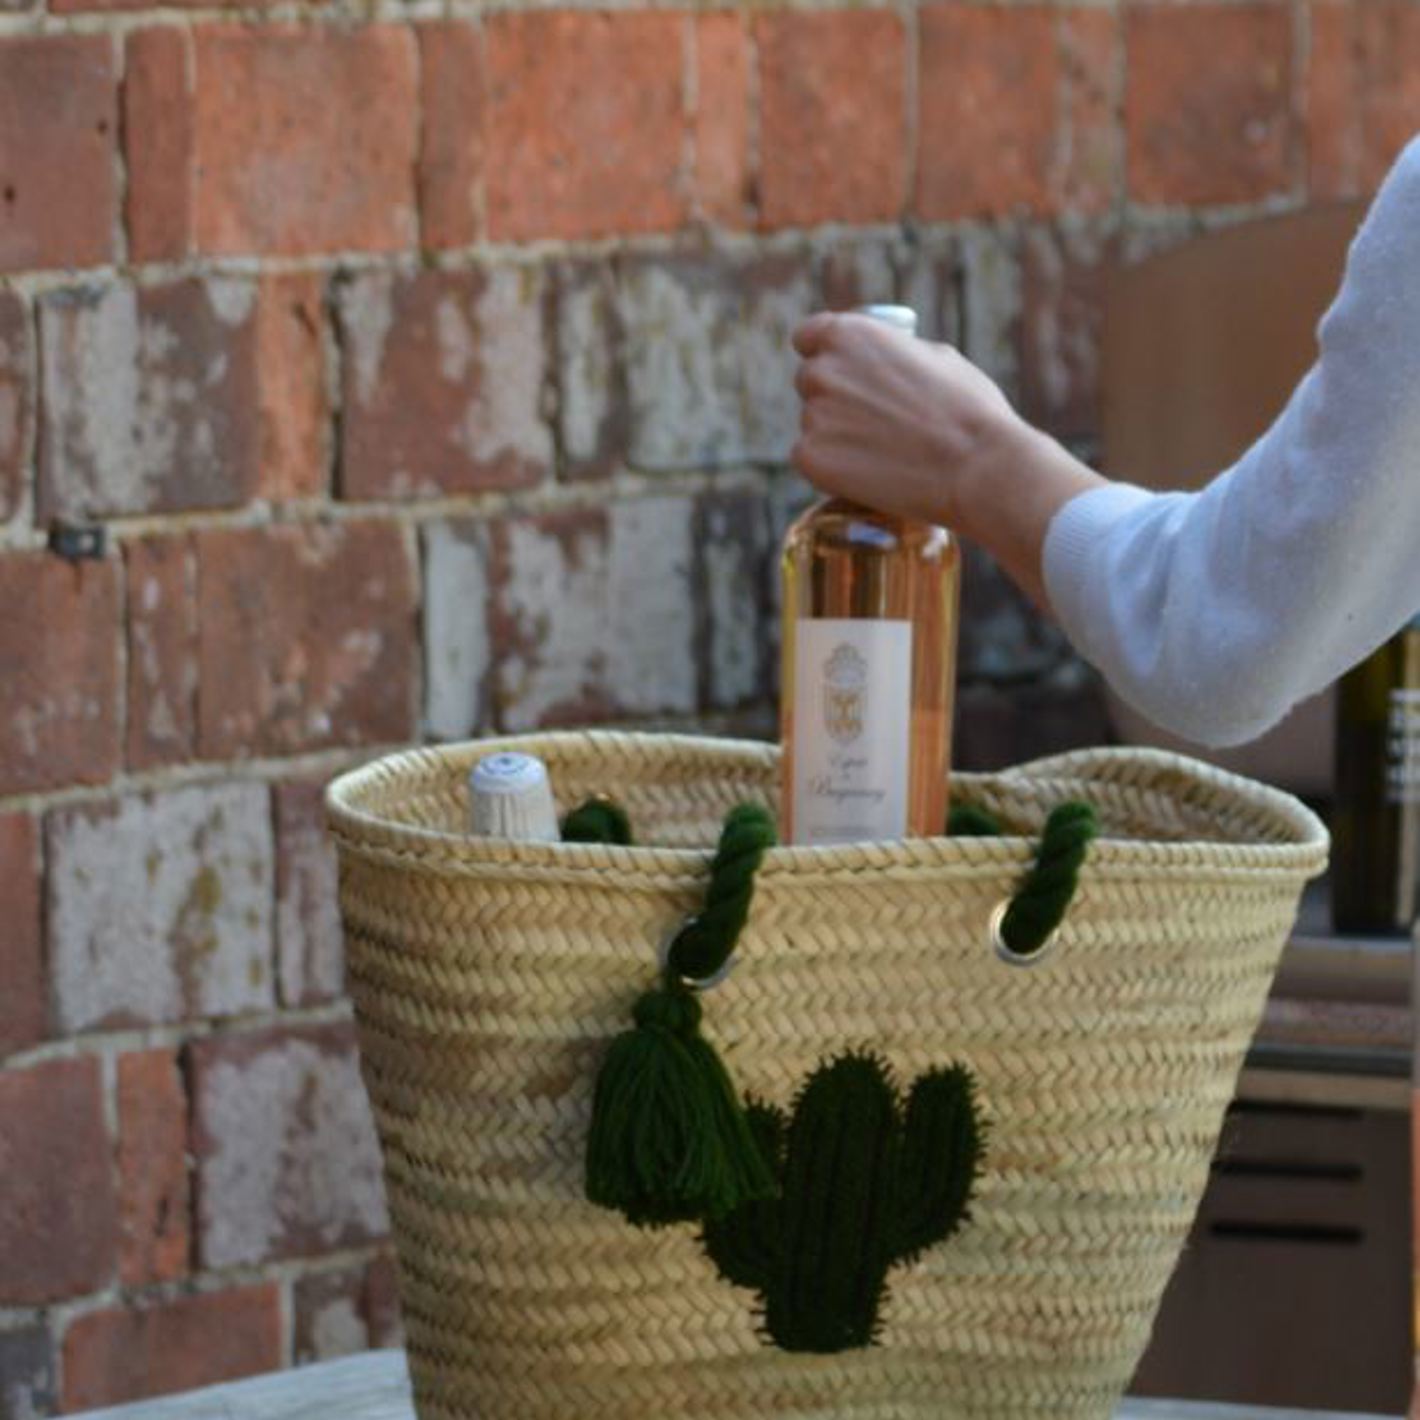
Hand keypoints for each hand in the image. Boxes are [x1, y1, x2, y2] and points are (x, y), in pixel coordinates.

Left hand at [790, 311, 1020, 528]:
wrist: (977, 467)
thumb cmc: (968, 410)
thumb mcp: (935, 356)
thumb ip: (893, 354)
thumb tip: (881, 361)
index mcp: (848, 334)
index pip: (808, 337)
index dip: (822, 354)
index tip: (838, 371)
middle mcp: (822, 370)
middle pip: (810, 383)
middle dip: (834, 398)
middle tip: (872, 422)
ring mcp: (812, 416)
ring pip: (814, 424)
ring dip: (836, 436)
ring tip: (883, 452)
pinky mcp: (810, 458)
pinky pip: (810, 459)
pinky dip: (831, 468)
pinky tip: (867, 473)